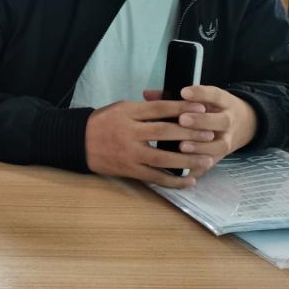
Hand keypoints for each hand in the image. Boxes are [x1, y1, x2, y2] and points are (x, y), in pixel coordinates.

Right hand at [85, 98, 218, 187]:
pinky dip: (173, 181)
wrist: (78, 141)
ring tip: (207, 160)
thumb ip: (145, 109)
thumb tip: (175, 109)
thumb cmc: (103, 122)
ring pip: (163, 158)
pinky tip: (189, 181)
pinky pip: (154, 178)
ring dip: (187, 160)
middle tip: (210, 134)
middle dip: (190, 133)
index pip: (159, 108)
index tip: (202, 107)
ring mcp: (129, 153)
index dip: (182, 107)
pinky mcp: (129, 170)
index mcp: (127, 113)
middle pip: (164, 132)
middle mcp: (129, 133)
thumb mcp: (121, 108)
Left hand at [142, 86, 257, 174]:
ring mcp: (228, 140)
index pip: (214, 95)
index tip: (184, 92)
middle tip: (182, 120)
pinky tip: (184, 171)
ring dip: (201, 147)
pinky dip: (199, 168)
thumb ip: (174, 96)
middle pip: (220, 121)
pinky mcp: (221, 157)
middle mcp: (229, 121)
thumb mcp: (200, 98)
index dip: (200, 94)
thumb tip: (146, 94)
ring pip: (219, 145)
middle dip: (201, 121)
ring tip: (182, 146)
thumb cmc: (210, 108)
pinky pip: (212, 164)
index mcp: (223, 102)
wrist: (242, 124)